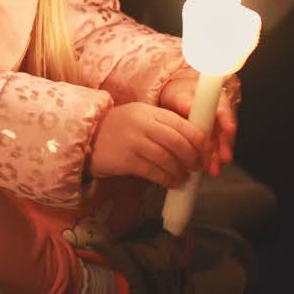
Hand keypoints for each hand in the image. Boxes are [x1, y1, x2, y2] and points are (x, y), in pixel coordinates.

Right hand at [89, 101, 209, 188]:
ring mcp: (133, 142)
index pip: (181, 124)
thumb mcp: (140, 117)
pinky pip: (153, 172)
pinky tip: (171, 182)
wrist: (86, 137)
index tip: (207, 150)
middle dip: (192, 157)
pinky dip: (167, 179)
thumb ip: (163, 125)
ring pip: (167, 158)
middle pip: (177, 142)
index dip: (199, 139)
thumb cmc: (118, 129)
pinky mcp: (126, 160)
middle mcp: (142, 124)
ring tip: (184, 176)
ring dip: (180, 170)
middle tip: (198, 166)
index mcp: (149, 111)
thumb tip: (194, 142)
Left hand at [157, 71, 238, 175]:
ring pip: (220, 143)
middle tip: (223, 158)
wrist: (176, 101)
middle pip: (225, 131)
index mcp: (216, 100)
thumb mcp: (179, 95)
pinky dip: (211, 159)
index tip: (229, 130)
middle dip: (225, 146)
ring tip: (214, 169)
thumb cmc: (179, 95)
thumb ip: (183, 100)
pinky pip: (213, 150)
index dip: (227, 120)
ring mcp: (216, 128)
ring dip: (218, 157)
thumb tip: (187, 106)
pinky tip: (208, 168)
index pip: (224, 109)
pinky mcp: (212, 138)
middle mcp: (220, 115)